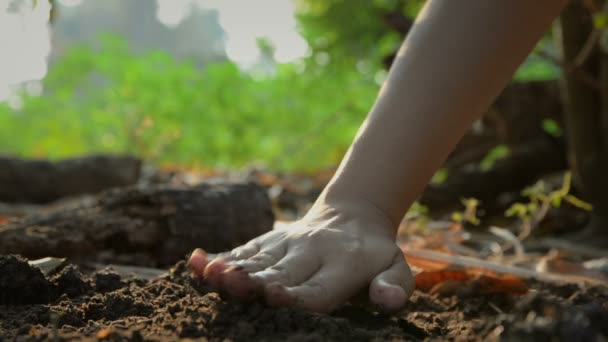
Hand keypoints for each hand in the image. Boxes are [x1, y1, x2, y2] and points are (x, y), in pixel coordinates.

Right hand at [188, 199, 413, 312]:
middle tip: (233, 285)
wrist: (353, 214)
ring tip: (209, 273)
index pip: (317, 288)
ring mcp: (286, 243)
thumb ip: (395, 284)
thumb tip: (388, 300)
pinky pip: (242, 249)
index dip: (296, 296)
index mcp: (342, 264)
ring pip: (256, 260)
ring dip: (231, 268)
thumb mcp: (397, 267)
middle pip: (279, 273)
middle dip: (255, 282)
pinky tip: (194, 261)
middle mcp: (310, 251)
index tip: (276, 296)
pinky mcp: (268, 240)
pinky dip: (218, 257)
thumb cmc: (374, 254)